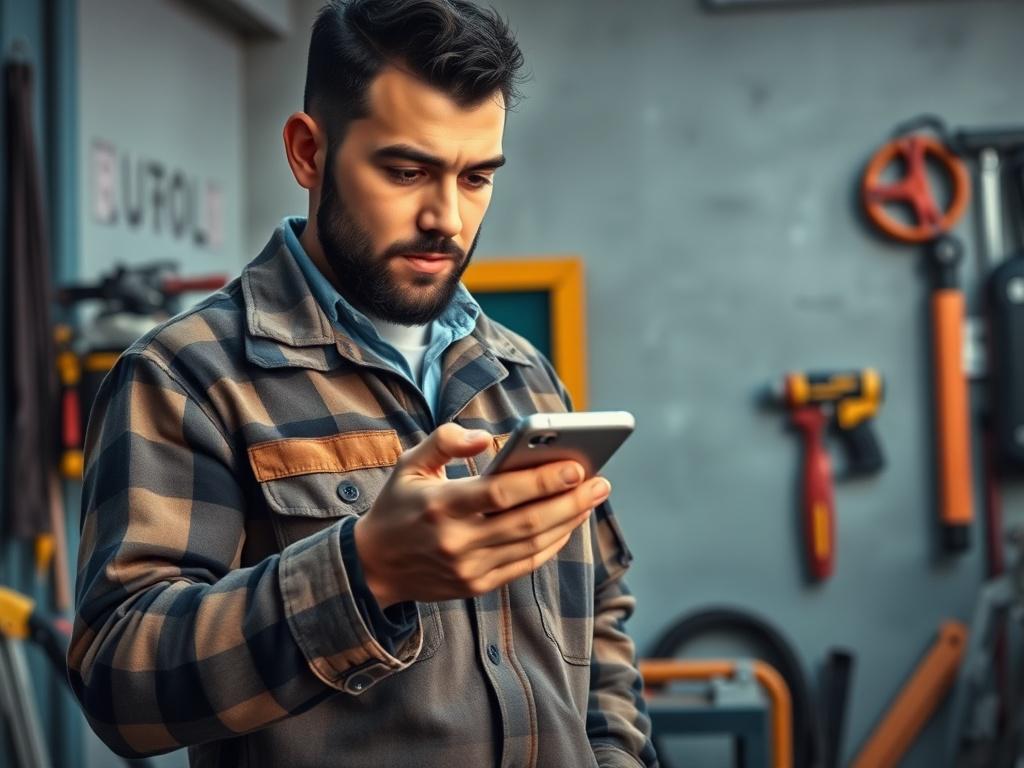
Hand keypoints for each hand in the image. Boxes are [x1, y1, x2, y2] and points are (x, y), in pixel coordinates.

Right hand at [353, 423, 610, 606]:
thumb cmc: (398, 504)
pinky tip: (569, 523)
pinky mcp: (476, 586)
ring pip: (532, 545)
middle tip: (600, 481)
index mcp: (439, 506)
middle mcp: (456, 542)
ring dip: (569, 521)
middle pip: (527, 522)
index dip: (542, 480)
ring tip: (592, 497)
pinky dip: (551, 544)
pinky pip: (524, 564)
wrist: (373, 566)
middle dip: (570, 501)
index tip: (576, 466)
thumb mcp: (409, 462)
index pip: (501, 493)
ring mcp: (468, 568)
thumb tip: (487, 437)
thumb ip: (445, 440)